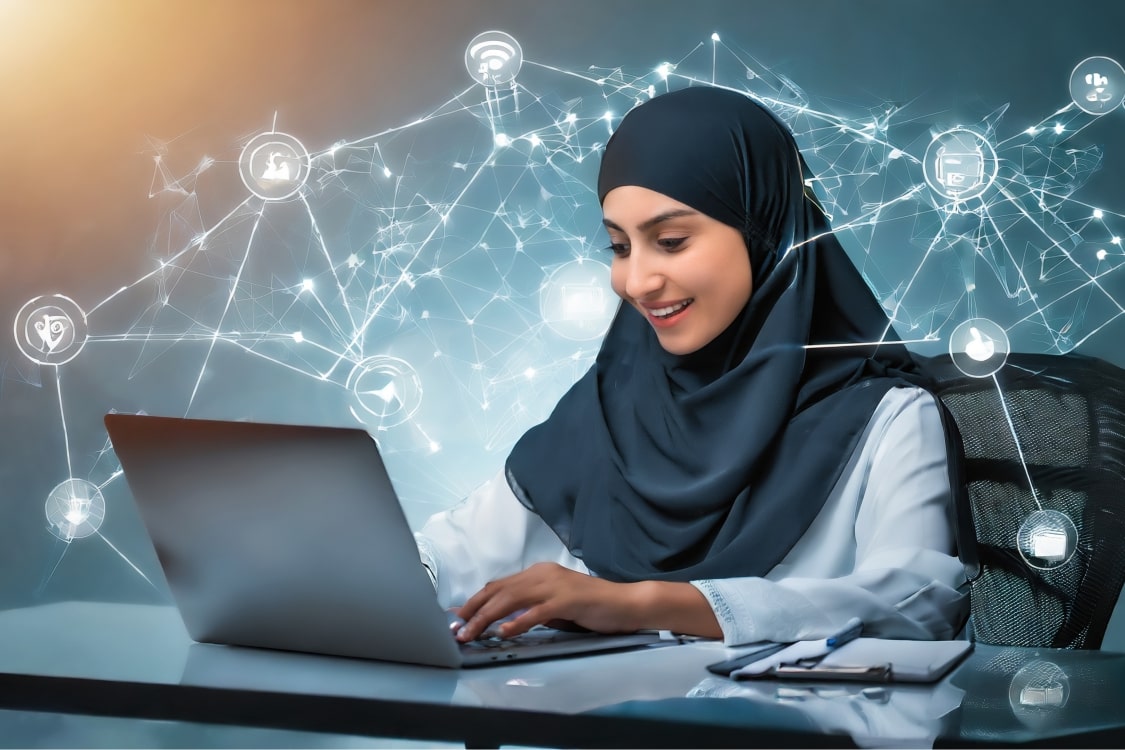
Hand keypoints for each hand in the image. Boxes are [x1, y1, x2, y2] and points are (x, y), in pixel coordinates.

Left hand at [453, 563, 639, 641]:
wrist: (625, 604)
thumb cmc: (591, 607)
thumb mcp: (554, 605)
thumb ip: (530, 608)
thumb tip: (501, 622)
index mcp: (538, 573)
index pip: (499, 585)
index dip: (475, 601)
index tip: (458, 617)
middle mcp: (542, 574)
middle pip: (499, 591)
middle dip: (474, 611)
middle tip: (457, 629)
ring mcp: (555, 586)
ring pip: (511, 599)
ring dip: (487, 618)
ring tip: (471, 633)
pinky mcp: (567, 600)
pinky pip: (536, 611)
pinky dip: (517, 622)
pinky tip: (503, 632)